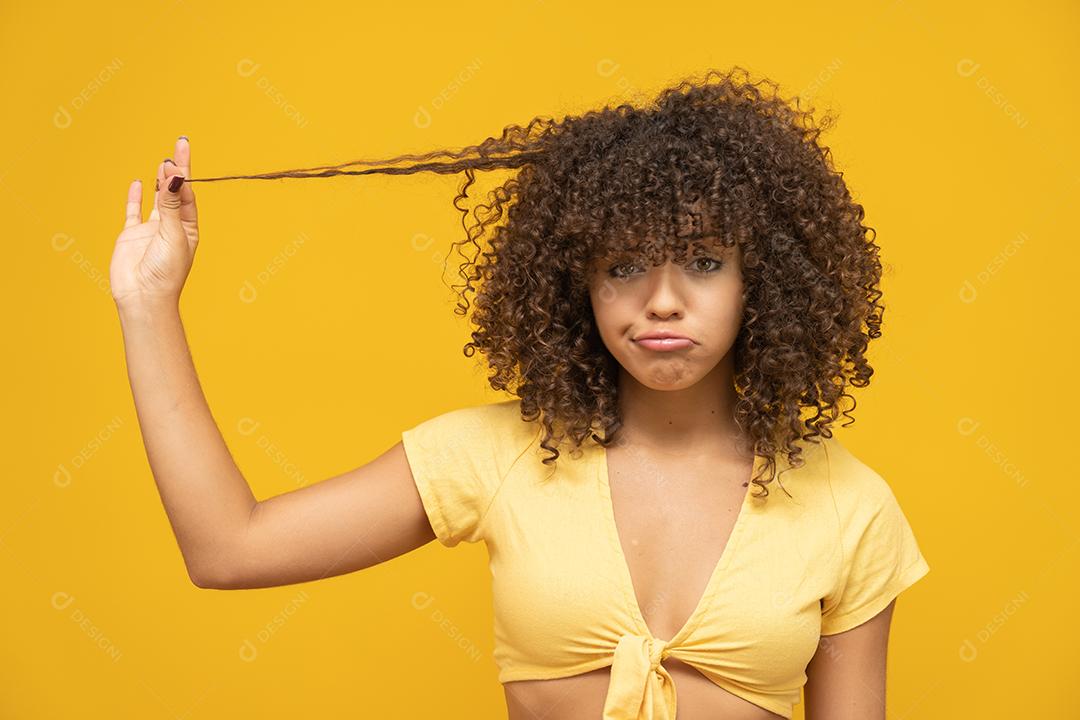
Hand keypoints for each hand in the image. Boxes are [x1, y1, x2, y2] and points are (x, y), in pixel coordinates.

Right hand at [111, 136, 199, 306]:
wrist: (143, 297)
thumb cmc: (165, 272)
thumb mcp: (172, 234)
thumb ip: (170, 205)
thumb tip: (173, 176)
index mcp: (188, 228)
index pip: (187, 195)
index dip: (183, 175)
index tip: (179, 156)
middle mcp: (171, 227)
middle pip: (175, 192)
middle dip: (177, 170)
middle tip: (180, 143)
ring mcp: (151, 230)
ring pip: (157, 199)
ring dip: (160, 180)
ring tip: (163, 161)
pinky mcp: (131, 235)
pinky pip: (134, 212)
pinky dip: (136, 197)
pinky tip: (140, 182)